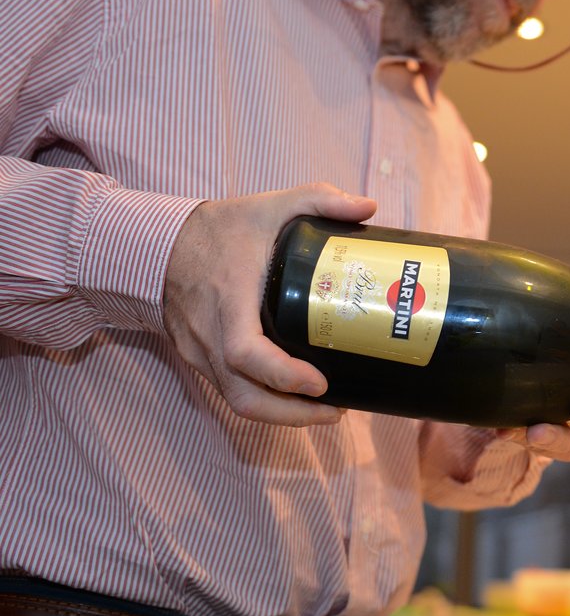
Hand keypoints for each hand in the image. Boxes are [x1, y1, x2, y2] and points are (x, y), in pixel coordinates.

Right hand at [163, 183, 377, 426]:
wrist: (155, 243)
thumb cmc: (218, 228)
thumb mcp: (270, 205)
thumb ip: (319, 200)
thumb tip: (368, 206)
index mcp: (228, 299)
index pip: (245, 352)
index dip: (283, 376)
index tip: (320, 384)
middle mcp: (209, 334)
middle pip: (243, 396)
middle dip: (291, 415)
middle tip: (336, 411)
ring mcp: (199, 351)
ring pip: (236, 401)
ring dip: (280, 416)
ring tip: (324, 411)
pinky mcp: (197, 358)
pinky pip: (229, 391)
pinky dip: (263, 401)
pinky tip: (295, 397)